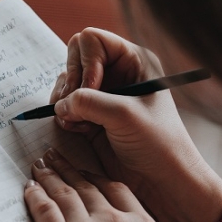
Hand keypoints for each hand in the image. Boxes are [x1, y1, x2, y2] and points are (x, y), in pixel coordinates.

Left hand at [24, 148, 176, 221]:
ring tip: (39, 165)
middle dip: (68, 168)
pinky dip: (35, 196)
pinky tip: (29, 188)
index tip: (85, 170)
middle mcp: (113, 218)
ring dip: (49, 175)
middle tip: (55, 156)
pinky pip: (44, 210)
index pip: (114, 188)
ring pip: (64, 192)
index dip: (95, 175)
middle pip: (85, 184)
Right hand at [50, 27, 221, 221]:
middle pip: (73, 59)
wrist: (162, 180)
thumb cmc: (157, 143)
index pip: (92, 41)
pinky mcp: (91, 118)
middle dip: (70, 83)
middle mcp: (116, 75)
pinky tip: (80, 130)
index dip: (85, 63)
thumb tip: (60, 104)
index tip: (92, 90)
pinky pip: (65, 107)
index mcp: (133, 61)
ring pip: (66, 85)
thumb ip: (87, 101)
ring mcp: (102, 97)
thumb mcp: (123, 114)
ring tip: (80, 122)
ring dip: (65, 102)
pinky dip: (65, 117)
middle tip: (76, 106)